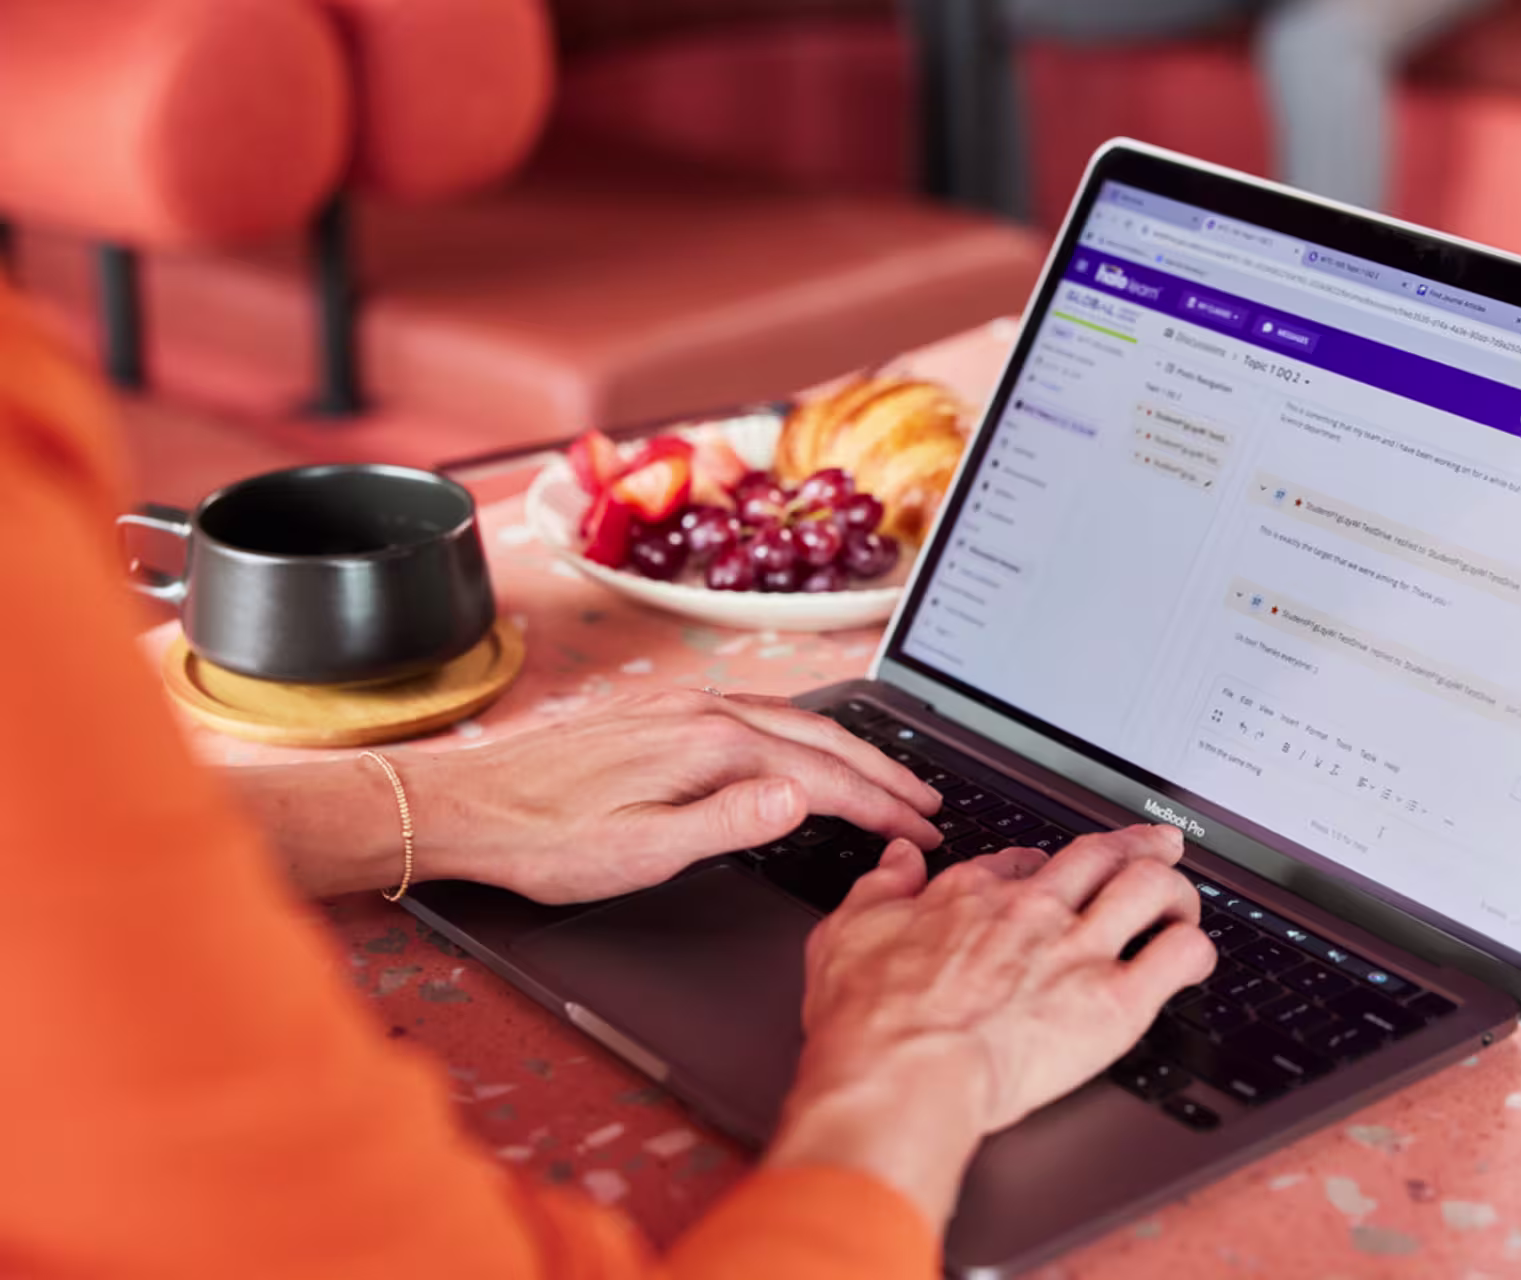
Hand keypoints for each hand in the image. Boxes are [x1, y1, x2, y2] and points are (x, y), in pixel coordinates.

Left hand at [408, 689, 943, 902]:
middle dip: (884, 773)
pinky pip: (761, 714)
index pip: (823, 778)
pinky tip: (808, 749)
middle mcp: (704, 713)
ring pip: (794, 722)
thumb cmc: (545, 840)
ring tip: (890, 779)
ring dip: (849, 752)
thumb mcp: (639, 851)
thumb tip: (801, 797)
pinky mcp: (663, 714)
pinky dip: (806, 735)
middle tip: (932, 806)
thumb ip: (727, 823)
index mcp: (709, 747)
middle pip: (821, 740)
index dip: (881, 807)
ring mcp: (683, 707)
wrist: (467, 805)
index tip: (924, 832)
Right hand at [764, 825, 1215, 1226]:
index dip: (1046, 865)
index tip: (1053, 874)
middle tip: (1156, 847)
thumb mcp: (844, 933)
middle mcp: (1033, 912)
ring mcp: (1078, 952)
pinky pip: (1177, 958)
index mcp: (972, 896)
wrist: (901, 1077)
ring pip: (1151, 889)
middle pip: (1101, 856)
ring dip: (1174, 889)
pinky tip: (1191, 958)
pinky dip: (1193, 952)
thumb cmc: (869, 1023)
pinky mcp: (1113, 1003)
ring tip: (1181, 900)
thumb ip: (879, 888)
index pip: (1026, 862)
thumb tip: (897, 860)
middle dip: (1134, 848)